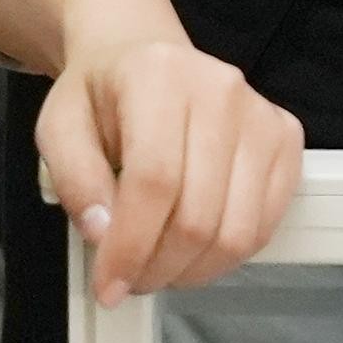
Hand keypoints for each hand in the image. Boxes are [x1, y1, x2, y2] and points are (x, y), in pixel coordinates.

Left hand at [39, 20, 301, 300]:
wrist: (142, 58)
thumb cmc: (102, 94)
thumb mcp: (58, 128)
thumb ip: (74, 180)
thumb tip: (103, 232)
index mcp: (158, 76)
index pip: (154, 181)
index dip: (131, 246)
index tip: (110, 284)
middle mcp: (220, 89)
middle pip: (198, 215)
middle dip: (158, 267)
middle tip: (131, 279)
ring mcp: (260, 115)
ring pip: (237, 231)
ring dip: (193, 270)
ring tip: (159, 266)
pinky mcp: (284, 138)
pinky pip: (263, 225)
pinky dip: (226, 255)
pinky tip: (193, 249)